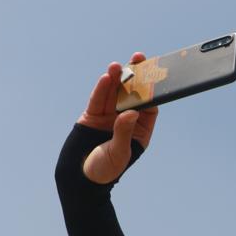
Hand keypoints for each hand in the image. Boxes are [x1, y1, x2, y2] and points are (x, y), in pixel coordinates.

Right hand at [79, 54, 159, 184]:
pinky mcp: (93, 114)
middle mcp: (125, 119)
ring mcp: (108, 115)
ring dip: (116, 78)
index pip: (149, 105)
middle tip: (138, 58)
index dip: (151, 90)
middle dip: (135, 76)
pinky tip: (106, 77)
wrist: (81, 177)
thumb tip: (131, 113)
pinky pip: (98, 99)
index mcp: (139, 130)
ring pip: (114, 93)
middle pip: (132, 94)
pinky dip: (101, 89)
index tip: (154, 75)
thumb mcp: (119, 152)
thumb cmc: (105, 170)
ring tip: (118, 65)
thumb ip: (124, 132)